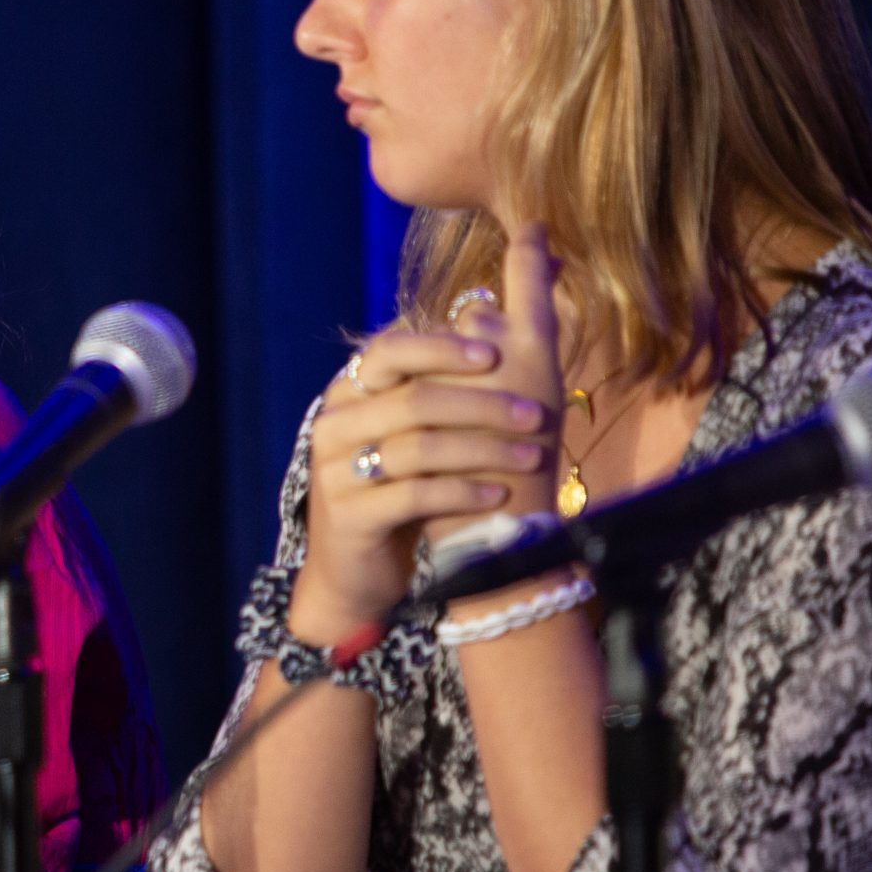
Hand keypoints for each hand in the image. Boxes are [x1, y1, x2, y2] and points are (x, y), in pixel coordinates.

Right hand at [296, 238, 559, 637]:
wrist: (355, 567)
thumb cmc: (399, 486)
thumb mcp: (415, 428)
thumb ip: (442, 376)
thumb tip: (493, 304)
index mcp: (349, 392)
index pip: (390, 349)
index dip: (442, 347)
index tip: (495, 352)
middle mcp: (334, 424)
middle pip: (412, 398)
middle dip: (482, 403)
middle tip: (536, 413)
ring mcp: (336, 470)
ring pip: (418, 447)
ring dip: (484, 449)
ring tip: (532, 456)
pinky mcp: (349, 515)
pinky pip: (413, 495)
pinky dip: (462, 492)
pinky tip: (496, 495)